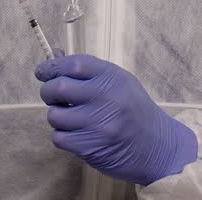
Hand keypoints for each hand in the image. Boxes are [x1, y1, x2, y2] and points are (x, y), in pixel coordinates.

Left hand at [35, 54, 196, 185]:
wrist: (158, 147)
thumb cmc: (134, 111)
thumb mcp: (119, 83)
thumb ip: (88, 71)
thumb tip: (54, 55)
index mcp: (112, 77)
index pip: (73, 64)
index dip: (52, 66)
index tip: (42, 71)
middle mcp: (105, 98)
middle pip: (58, 88)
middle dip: (48, 91)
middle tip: (53, 96)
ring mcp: (97, 124)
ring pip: (54, 115)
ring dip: (57, 116)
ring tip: (71, 118)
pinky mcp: (90, 147)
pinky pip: (59, 137)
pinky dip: (63, 136)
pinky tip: (77, 134)